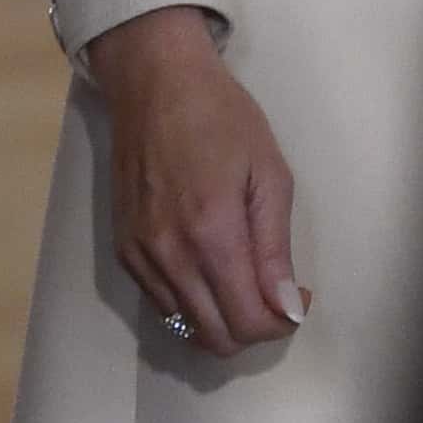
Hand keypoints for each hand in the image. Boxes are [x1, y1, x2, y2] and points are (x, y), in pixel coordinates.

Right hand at [88, 3, 304, 354]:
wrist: (155, 83)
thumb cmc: (222, 117)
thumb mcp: (269, 172)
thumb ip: (276, 248)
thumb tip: (287, 307)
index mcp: (212, 233)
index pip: (248, 321)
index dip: (282, 323)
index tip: (298, 297)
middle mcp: (170, 255)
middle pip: (217, 339)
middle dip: (255, 328)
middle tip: (274, 294)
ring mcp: (140, 256)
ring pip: (187, 328)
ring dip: (223, 320)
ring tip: (244, 280)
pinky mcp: (124, 251)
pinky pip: (162, 305)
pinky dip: (192, 304)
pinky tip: (209, 269)